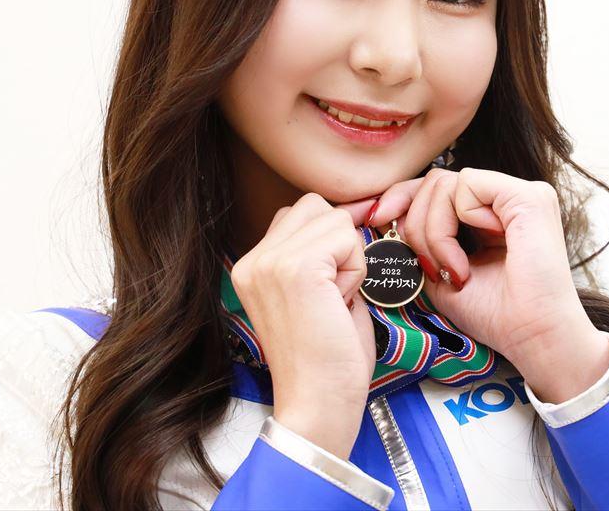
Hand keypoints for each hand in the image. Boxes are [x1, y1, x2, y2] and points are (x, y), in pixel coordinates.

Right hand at [229, 192, 376, 457]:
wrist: (318, 402)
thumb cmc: (328, 358)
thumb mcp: (319, 292)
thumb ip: (325, 252)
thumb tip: (355, 211)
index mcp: (252, 265)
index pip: (302, 213)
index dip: (331, 241)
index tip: (330, 287)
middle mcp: (253, 260)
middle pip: (317, 206)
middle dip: (340, 242)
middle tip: (333, 294)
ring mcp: (270, 262)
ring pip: (335, 219)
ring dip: (350, 258)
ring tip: (335, 301)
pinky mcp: (295, 268)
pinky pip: (346, 236)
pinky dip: (356, 268)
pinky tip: (340, 301)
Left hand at [348, 168, 608, 402]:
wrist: (533, 338)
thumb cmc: (496, 314)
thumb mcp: (441, 271)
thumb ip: (419, 240)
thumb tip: (382, 214)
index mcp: (491, 213)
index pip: (437, 186)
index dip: (402, 198)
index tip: (378, 220)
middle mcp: (506, 198)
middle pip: (436, 181)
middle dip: (414, 223)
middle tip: (429, 268)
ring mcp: (520, 194)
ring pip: (445, 182)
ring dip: (433, 232)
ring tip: (454, 271)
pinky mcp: (527, 197)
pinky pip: (467, 185)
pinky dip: (454, 223)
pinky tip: (468, 260)